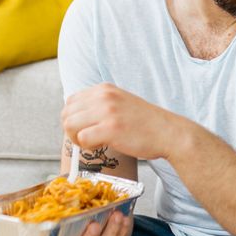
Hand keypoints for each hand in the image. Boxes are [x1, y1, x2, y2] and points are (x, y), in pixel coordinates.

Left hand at [61, 83, 181, 159]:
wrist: (168, 133)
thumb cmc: (145, 123)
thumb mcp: (121, 103)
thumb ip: (100, 105)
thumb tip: (75, 118)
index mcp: (105, 89)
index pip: (70, 101)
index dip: (74, 119)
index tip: (87, 128)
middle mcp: (104, 96)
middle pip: (66, 114)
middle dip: (73, 130)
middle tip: (89, 138)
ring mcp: (107, 111)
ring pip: (69, 125)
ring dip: (78, 139)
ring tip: (95, 142)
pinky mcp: (111, 128)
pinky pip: (82, 139)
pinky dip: (88, 147)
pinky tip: (103, 145)